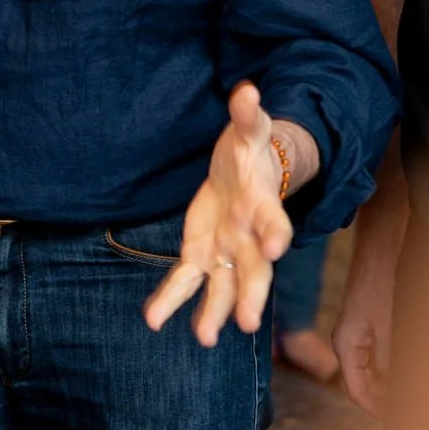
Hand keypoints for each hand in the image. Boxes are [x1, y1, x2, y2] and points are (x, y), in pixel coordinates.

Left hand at [142, 83, 308, 346]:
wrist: (244, 171)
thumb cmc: (250, 150)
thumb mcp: (249, 129)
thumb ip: (248, 115)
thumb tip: (246, 91)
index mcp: (264, 206)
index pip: (275, 223)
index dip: (275, 236)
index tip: (273, 250)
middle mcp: (250, 238)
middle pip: (254, 271)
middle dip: (251, 296)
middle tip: (247, 323)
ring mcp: (227, 252)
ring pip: (224, 288)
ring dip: (214, 312)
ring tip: (204, 338)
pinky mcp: (202, 255)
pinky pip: (185, 281)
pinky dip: (170, 301)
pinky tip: (153, 320)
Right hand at [333, 227, 398, 417]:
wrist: (381, 248)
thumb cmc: (383, 284)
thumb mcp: (390, 328)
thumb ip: (391, 362)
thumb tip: (399, 393)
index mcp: (347, 344)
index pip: (356, 390)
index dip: (376, 409)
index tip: (397, 422)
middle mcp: (348, 341)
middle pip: (362, 383)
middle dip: (383, 399)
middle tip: (409, 411)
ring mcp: (357, 332)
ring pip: (371, 370)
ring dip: (388, 384)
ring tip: (413, 393)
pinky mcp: (368, 324)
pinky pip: (376, 356)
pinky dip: (390, 368)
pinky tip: (410, 369)